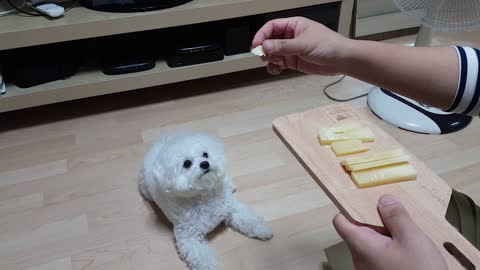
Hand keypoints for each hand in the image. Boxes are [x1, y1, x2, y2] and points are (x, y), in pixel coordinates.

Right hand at [252, 17, 351, 74]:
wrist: (341, 60)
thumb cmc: (329, 45)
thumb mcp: (304, 44)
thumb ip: (283, 46)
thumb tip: (266, 46)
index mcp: (294, 25)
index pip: (272, 27)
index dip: (262, 35)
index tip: (257, 44)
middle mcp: (291, 37)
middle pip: (270, 40)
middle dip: (264, 49)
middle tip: (263, 56)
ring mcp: (291, 49)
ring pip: (273, 53)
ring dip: (269, 59)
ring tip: (271, 63)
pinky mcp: (293, 61)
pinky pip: (278, 64)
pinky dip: (274, 67)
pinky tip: (276, 70)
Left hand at [333, 195, 447, 269]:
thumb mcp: (412, 239)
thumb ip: (396, 217)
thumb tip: (383, 200)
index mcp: (361, 245)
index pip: (341, 221)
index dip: (350, 207)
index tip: (367, 199)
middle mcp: (359, 258)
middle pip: (358, 230)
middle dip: (376, 220)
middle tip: (397, 216)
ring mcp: (368, 268)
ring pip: (371, 242)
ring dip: (386, 234)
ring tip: (407, 233)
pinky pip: (379, 254)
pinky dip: (391, 247)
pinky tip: (408, 248)